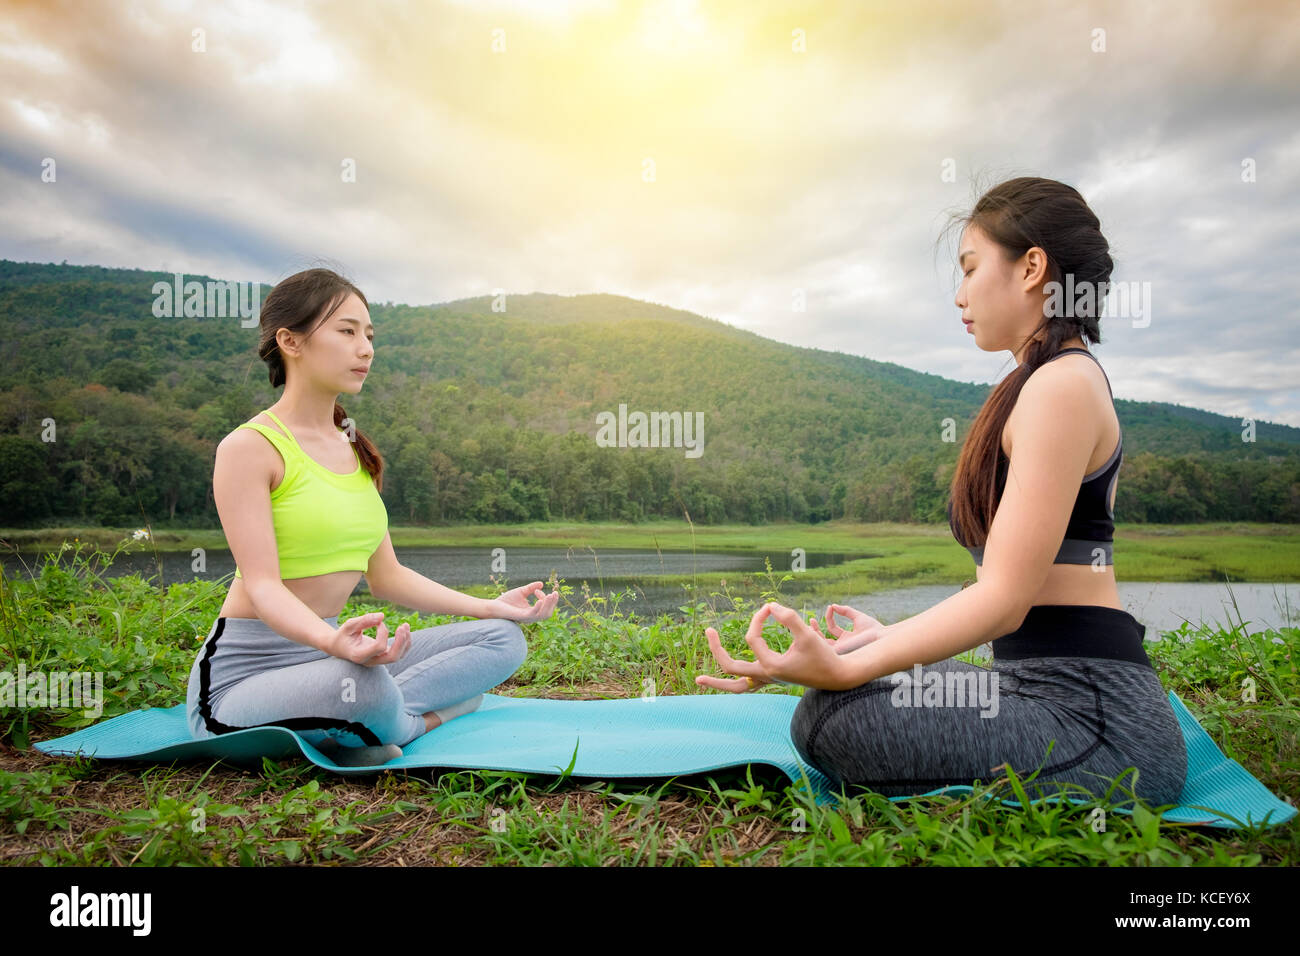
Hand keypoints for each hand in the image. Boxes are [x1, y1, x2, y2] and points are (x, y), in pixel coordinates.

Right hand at [329, 611, 410, 665]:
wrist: (338, 647)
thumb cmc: (343, 635)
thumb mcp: (349, 625)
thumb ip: (364, 620)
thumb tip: (382, 616)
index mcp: (359, 655)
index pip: (379, 647)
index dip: (383, 633)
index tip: (379, 623)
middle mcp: (370, 661)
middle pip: (392, 658)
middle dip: (401, 642)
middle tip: (402, 626)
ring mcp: (377, 660)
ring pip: (398, 657)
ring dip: (405, 641)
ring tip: (405, 625)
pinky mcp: (382, 657)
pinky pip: (398, 653)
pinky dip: (404, 643)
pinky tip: (404, 630)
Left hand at [487, 581, 558, 622]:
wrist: (492, 606)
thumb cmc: (506, 601)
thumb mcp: (521, 592)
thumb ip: (531, 588)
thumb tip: (541, 583)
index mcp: (532, 612)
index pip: (545, 606)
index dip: (545, 597)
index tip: (536, 590)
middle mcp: (531, 616)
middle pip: (547, 613)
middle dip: (553, 603)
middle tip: (555, 593)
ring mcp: (526, 617)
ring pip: (543, 615)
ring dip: (549, 605)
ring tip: (551, 595)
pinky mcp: (521, 617)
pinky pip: (533, 614)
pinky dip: (538, 608)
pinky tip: (540, 600)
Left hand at [695, 602, 852, 692]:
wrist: (838, 677)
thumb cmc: (824, 656)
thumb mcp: (807, 634)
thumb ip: (789, 618)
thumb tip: (769, 605)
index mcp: (771, 666)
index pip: (753, 637)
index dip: (758, 619)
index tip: (769, 607)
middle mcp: (766, 675)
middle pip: (731, 668)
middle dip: (716, 649)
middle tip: (707, 631)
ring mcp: (769, 680)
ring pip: (737, 687)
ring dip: (718, 682)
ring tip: (698, 680)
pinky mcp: (774, 678)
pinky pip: (749, 685)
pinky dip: (736, 682)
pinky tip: (727, 678)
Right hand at [814, 603, 884, 654]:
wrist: (880, 637)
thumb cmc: (873, 628)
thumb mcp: (857, 617)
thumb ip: (845, 611)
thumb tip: (833, 605)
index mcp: (847, 637)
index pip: (832, 628)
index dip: (830, 617)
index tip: (830, 607)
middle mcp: (843, 644)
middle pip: (824, 639)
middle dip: (816, 630)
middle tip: (811, 620)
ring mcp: (841, 649)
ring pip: (822, 644)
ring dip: (815, 634)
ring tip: (811, 622)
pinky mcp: (839, 652)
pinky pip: (825, 647)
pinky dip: (819, 639)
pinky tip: (817, 630)